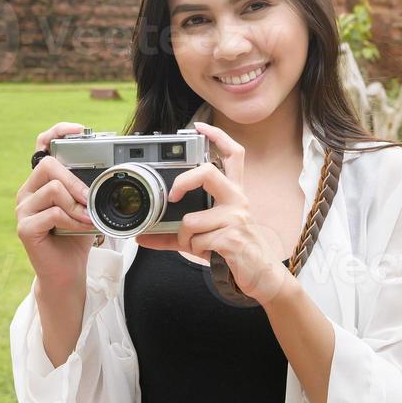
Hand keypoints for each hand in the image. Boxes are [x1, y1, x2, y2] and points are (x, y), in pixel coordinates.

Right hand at [15, 122, 98, 287]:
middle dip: (75, 182)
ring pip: (53, 189)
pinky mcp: (25, 228)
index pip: (41, 146)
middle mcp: (27, 191)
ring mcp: (23, 209)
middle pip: (48, 166)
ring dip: (77, 204)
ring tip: (87, 218)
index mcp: (41, 181)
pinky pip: (53, 213)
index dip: (57, 132)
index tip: (80, 130)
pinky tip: (80, 228)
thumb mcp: (85, 206)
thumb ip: (88, 187)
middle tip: (90, 199)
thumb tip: (108, 170)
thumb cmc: (76, 236)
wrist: (67, 271)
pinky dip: (73, 220)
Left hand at [138, 121, 294, 305]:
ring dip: (186, 238)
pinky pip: (197, 240)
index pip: (233, 154)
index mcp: (233, 192)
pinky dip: (195, 250)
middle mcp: (237, 199)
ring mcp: (237, 217)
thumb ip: (174, 233)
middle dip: (184, 182)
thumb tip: (142, 236)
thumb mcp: (202, 237)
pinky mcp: (233, 237)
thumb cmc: (231, 250)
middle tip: (172, 195)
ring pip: (191, 220)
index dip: (217, 137)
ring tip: (199, 245)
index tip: (200, 127)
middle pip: (208, 173)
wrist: (260, 275)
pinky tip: (210, 253)